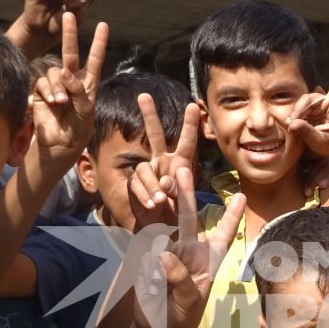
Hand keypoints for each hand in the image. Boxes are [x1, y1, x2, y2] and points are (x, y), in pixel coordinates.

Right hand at [29, 12, 105, 169]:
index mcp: (88, 84)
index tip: (103, 25)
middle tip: (69, 15)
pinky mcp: (41, 92)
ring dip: (58, 86)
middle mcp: (71, 80)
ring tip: (62, 103)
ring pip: (54, 72)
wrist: (60, 144)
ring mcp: (56, 85)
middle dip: (70, 34)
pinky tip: (53, 103)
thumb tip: (65, 72)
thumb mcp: (85, 111)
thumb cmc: (78, 129)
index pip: (95, 60)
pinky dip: (48, 91)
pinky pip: (43, 83)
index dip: (98, 43)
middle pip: (71, 53)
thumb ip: (79, 91)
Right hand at [128, 95, 202, 227]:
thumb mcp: (186, 201)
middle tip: (143, 95)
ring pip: (145, 167)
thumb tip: (166, 181)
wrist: (161, 232)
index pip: (186, 142)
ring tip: (161, 200)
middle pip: (155, 135)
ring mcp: (148, 173)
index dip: (189, 125)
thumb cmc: (178, 214)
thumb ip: (179, 190)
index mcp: (180, 164)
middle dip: (149, 115)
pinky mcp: (135, 185)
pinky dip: (145, 195)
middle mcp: (162, 163)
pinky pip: (136, 183)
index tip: (193, 105)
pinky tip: (152, 204)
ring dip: (153, 184)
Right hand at [138, 166, 245, 327]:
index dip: (231, 217)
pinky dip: (149, 262)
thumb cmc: (181, 316)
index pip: (222, 236)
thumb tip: (164, 254)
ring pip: (166, 226)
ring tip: (165, 185)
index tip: (242, 196)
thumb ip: (181, 278)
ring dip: (165, 208)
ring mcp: (166, 254)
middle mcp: (188, 252)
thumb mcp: (189, 302)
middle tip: (182, 169)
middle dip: (187, 194)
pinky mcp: (147, 261)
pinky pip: (147, 253)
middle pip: (189, 219)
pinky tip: (152, 285)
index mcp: (207, 261)